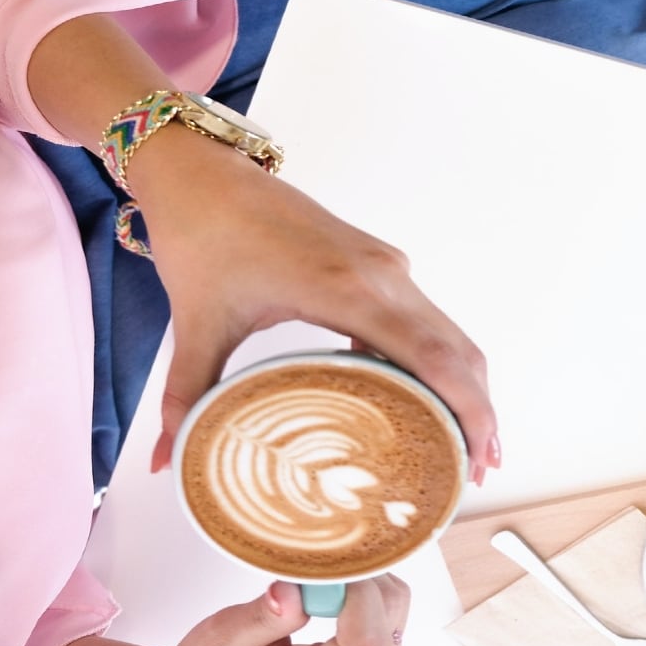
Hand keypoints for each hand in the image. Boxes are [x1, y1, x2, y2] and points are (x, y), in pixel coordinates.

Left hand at [130, 127, 499, 480]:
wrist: (204, 173)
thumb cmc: (204, 237)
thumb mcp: (198, 325)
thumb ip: (188, 398)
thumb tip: (168, 460)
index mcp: (346, 290)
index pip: (433, 357)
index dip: (467, 410)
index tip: (475, 459)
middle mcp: (381, 275)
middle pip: (457, 350)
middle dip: (477, 412)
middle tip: (476, 473)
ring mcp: (385, 266)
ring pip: (448, 333)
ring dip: (465, 385)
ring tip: (462, 445)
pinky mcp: (379, 263)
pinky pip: (425, 317)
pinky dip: (438, 360)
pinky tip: (423, 399)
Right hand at [150, 576, 409, 645]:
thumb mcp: (216, 643)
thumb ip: (259, 618)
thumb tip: (297, 588)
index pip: (367, 645)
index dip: (359, 594)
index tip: (329, 563)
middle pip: (389, 625)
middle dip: (361, 579)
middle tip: (317, 563)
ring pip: (396, 614)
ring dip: (365, 582)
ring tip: (317, 579)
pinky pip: (389, 618)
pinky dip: (367, 593)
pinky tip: (331, 591)